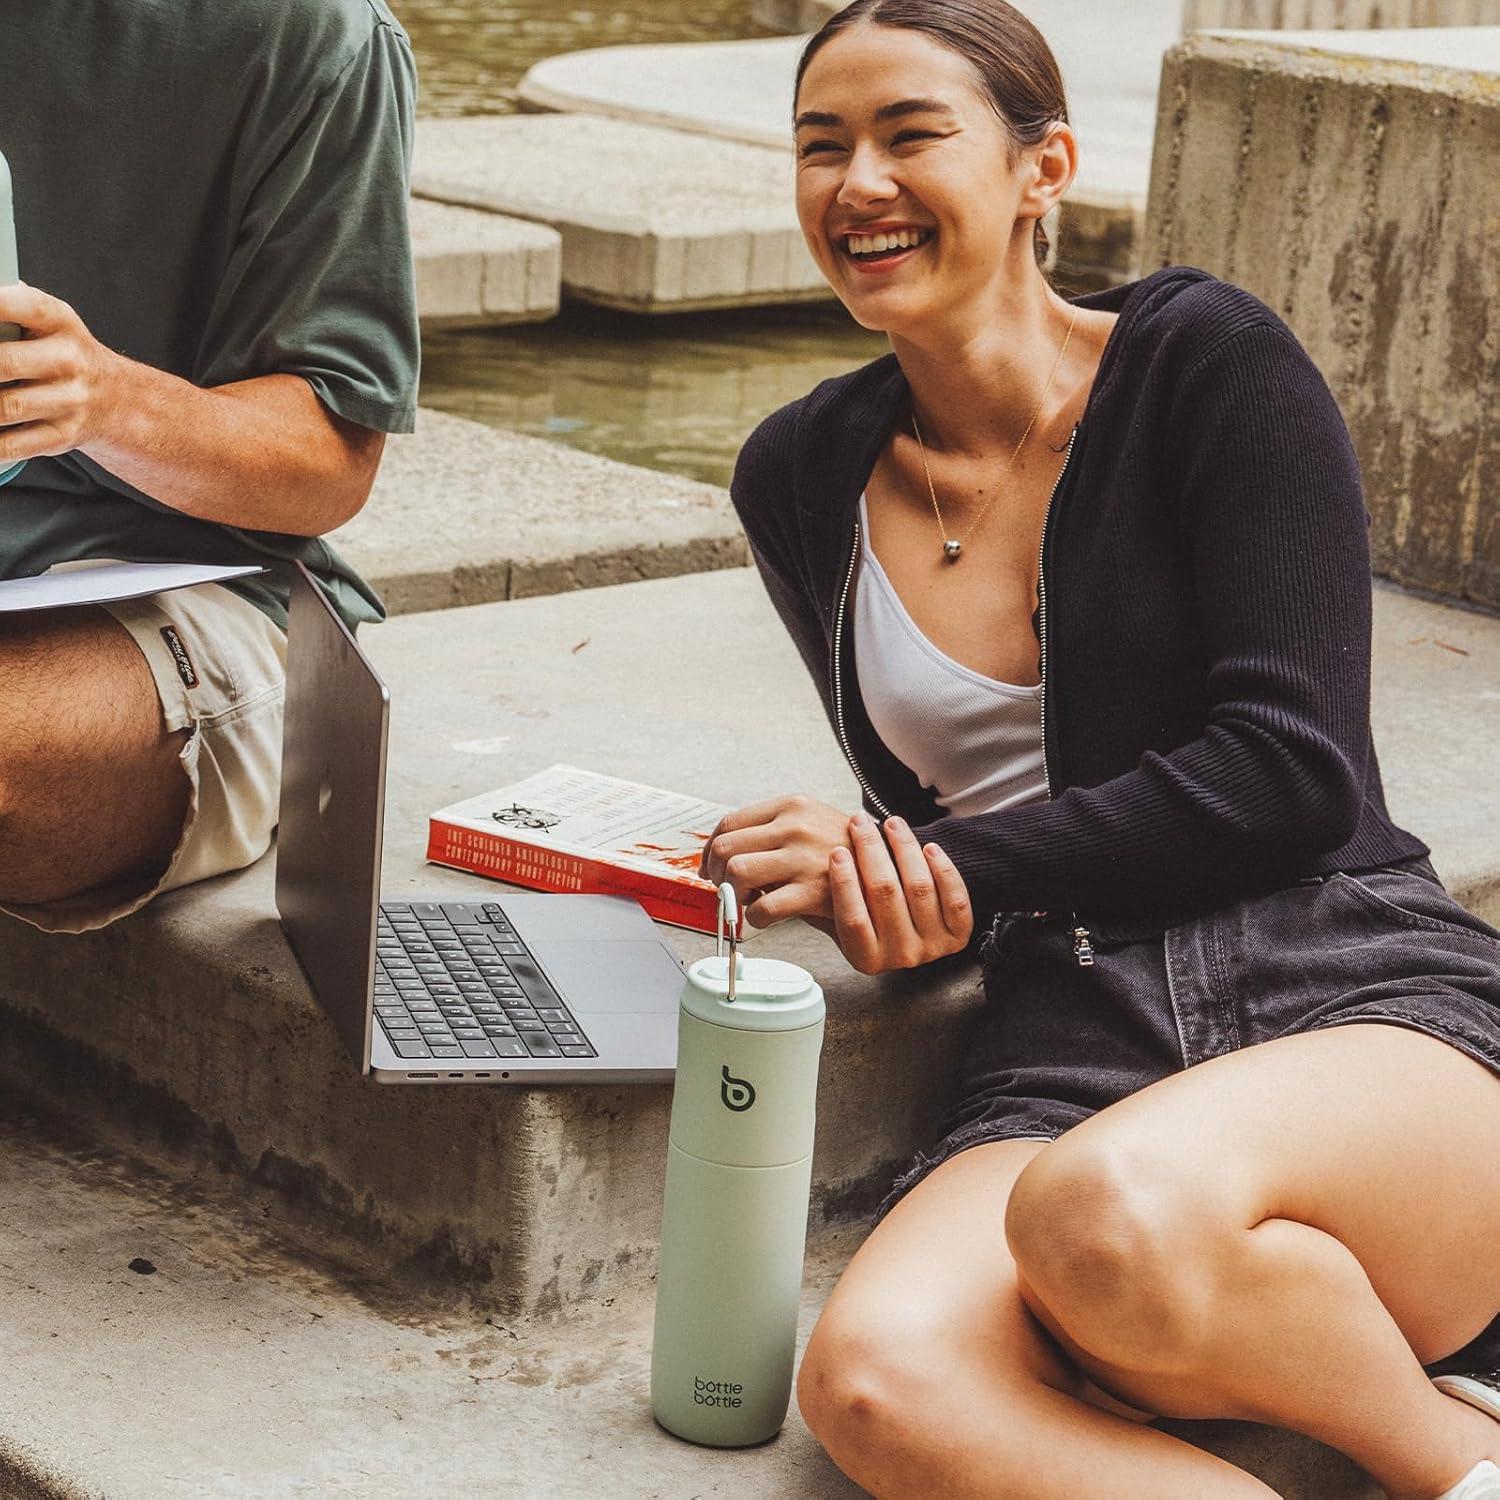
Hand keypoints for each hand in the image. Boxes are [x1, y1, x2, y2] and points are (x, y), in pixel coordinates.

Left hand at [0, 283, 120, 465]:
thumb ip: (9, 307)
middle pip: (4, 363)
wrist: (116, 400)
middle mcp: (69, 361)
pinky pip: (12, 445)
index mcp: (60, 322)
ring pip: (4, 408)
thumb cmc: (63, 355)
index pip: (20, 305)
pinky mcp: (62, 436)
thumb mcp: (47, 321)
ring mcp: (69, 402)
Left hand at [698, 793, 853, 928]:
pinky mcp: (813, 890)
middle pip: (725, 847)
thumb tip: (725, 855)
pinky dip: (754, 917)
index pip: (729, 823)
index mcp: (791, 806)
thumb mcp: (812, 823)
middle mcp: (794, 826)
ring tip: (746, 901)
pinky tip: (765, 916)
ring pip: (736, 872)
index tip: (712, 867)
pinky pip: (762, 907)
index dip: (711, 851)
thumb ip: (773, 832)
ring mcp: (803, 857)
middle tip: (724, 889)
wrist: (895, 868)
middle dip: (716, 874)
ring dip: (732, 894)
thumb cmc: (848, 852)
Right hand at [827, 812, 972, 973]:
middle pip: (885, 895)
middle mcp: (900, 956)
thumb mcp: (839, 918)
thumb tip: (792, 873)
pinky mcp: (958, 935)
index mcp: (865, 958)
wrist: (914, 929)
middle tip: (860, 823)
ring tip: (892, 823)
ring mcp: (932, 947)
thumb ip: (821, 901)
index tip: (837, 850)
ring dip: (904, 848)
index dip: (845, 882)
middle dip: (871, 850)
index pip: (853, 919)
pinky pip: (954, 897)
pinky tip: (928, 847)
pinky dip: (942, 868)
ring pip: (919, 888)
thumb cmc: (869, 915)